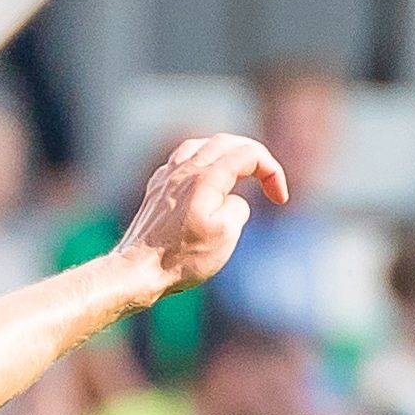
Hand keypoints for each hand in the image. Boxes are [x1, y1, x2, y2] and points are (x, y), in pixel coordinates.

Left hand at [115, 134, 289, 300]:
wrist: (136, 273)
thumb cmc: (180, 259)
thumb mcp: (225, 235)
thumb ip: (238, 207)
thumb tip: (231, 200)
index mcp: (206, 177)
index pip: (249, 154)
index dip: (271, 171)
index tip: (279, 198)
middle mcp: (184, 170)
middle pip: (227, 142)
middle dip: (253, 156)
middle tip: (265, 177)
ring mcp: (166, 178)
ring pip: (200, 145)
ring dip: (225, 152)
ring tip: (237, 170)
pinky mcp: (155, 190)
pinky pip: (180, 160)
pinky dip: (200, 161)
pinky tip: (202, 176)